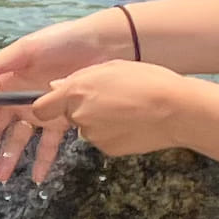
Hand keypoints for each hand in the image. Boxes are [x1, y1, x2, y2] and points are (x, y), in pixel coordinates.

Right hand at [0, 9, 140, 185]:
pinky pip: (49, 143)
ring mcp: (42, 111)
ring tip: (3, 177)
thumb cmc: (62, 42)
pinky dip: (42, 160)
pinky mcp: (63, 120)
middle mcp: (22, 98)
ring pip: (21, 138)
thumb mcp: (27, 49)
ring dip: (11, 157)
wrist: (104, 45)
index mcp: (9, 80)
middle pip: (1, 126)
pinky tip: (37, 176)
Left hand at [0, 62, 218, 186]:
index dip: (46, 105)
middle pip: (66, 116)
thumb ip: (80, 78)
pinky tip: (132, 123)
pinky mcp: (107, 149)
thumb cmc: (146, 81)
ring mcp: (92, 134)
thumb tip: (57, 87)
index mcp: (75, 90)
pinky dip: (112, 133)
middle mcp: (77, 115)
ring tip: (126, 109)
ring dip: (97, 121)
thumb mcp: (110, 69)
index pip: (41, 106)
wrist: (177, 109)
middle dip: (77, 111)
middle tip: (107, 99)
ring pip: (85, 128)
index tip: (50, 104)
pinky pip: (102, 139)